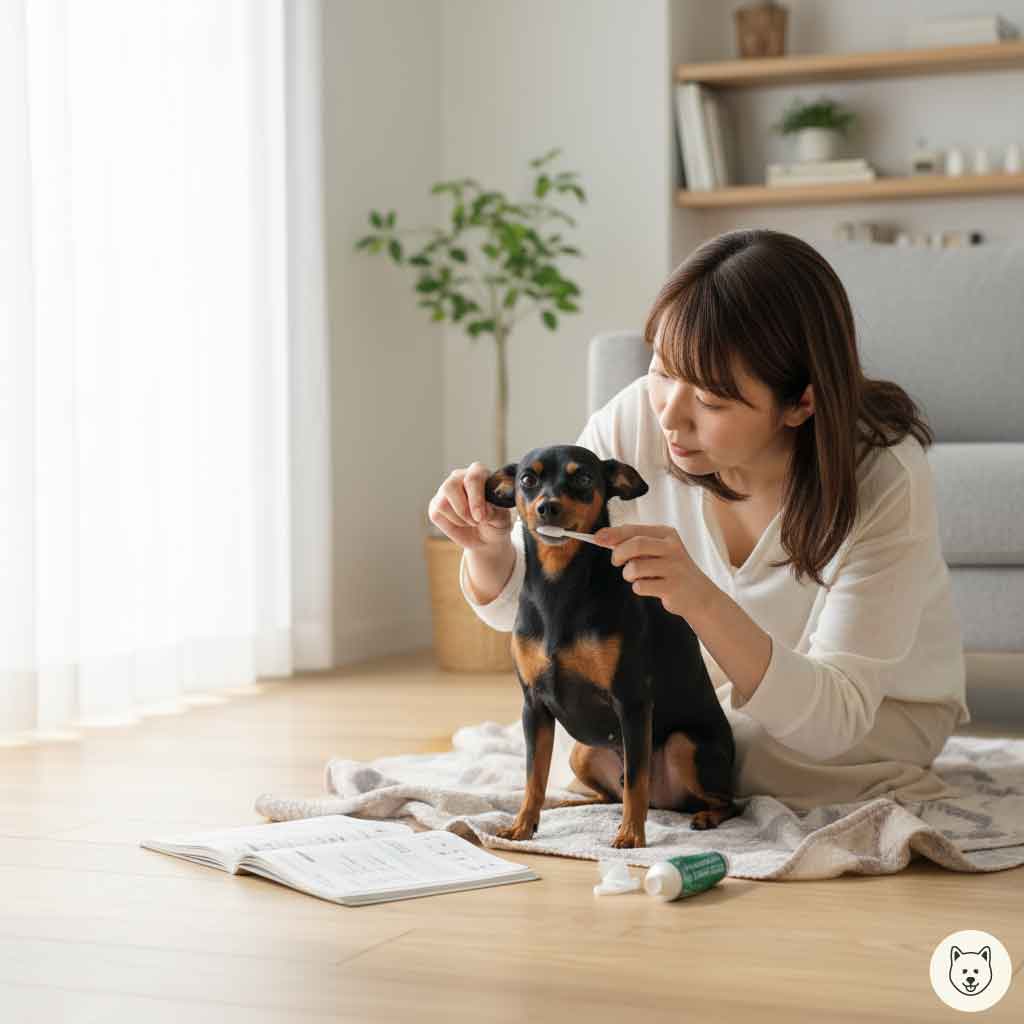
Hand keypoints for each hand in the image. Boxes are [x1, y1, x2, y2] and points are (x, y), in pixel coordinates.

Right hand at [427, 462, 513, 550]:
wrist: (486, 538)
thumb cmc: (496, 523)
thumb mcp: (502, 518)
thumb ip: (495, 512)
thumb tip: (483, 511)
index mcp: (478, 472)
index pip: (473, 478)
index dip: (476, 499)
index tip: (481, 517)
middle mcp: (459, 477)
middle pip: (451, 486)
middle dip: (464, 509)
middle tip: (476, 521)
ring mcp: (445, 490)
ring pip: (443, 503)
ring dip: (459, 519)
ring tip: (471, 522)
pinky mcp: (435, 505)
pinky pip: (437, 515)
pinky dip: (451, 525)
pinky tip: (461, 524)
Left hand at [594, 523, 710, 618]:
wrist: (698, 594)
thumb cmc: (669, 569)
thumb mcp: (656, 550)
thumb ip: (633, 542)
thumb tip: (602, 537)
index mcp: (667, 534)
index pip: (635, 530)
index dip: (613, 534)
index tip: (596, 538)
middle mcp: (673, 548)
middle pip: (636, 545)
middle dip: (619, 554)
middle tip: (616, 562)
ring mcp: (674, 568)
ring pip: (635, 568)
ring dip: (629, 574)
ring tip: (637, 577)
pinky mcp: (673, 587)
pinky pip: (641, 586)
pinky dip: (639, 588)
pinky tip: (650, 587)